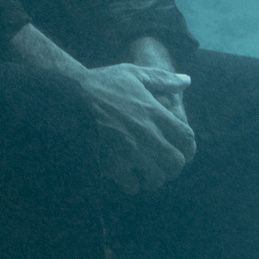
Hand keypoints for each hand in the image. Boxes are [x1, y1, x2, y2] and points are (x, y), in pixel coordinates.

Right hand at [7, 22, 194, 191]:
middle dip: (172, 167)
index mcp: (153, 112)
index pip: (186, 138)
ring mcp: (128, 150)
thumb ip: (163, 79)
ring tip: (145, 172)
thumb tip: (187, 81)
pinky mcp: (111, 162)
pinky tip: (126, 174)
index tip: (183, 152)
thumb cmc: (102, 83)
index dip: (189, 149)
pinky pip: (132, 185)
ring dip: (152, 177)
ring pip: (156, 178)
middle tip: (164, 165)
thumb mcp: (134, 74)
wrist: (70, 95)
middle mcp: (145, 132)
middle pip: (175, 163)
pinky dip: (131, 183)